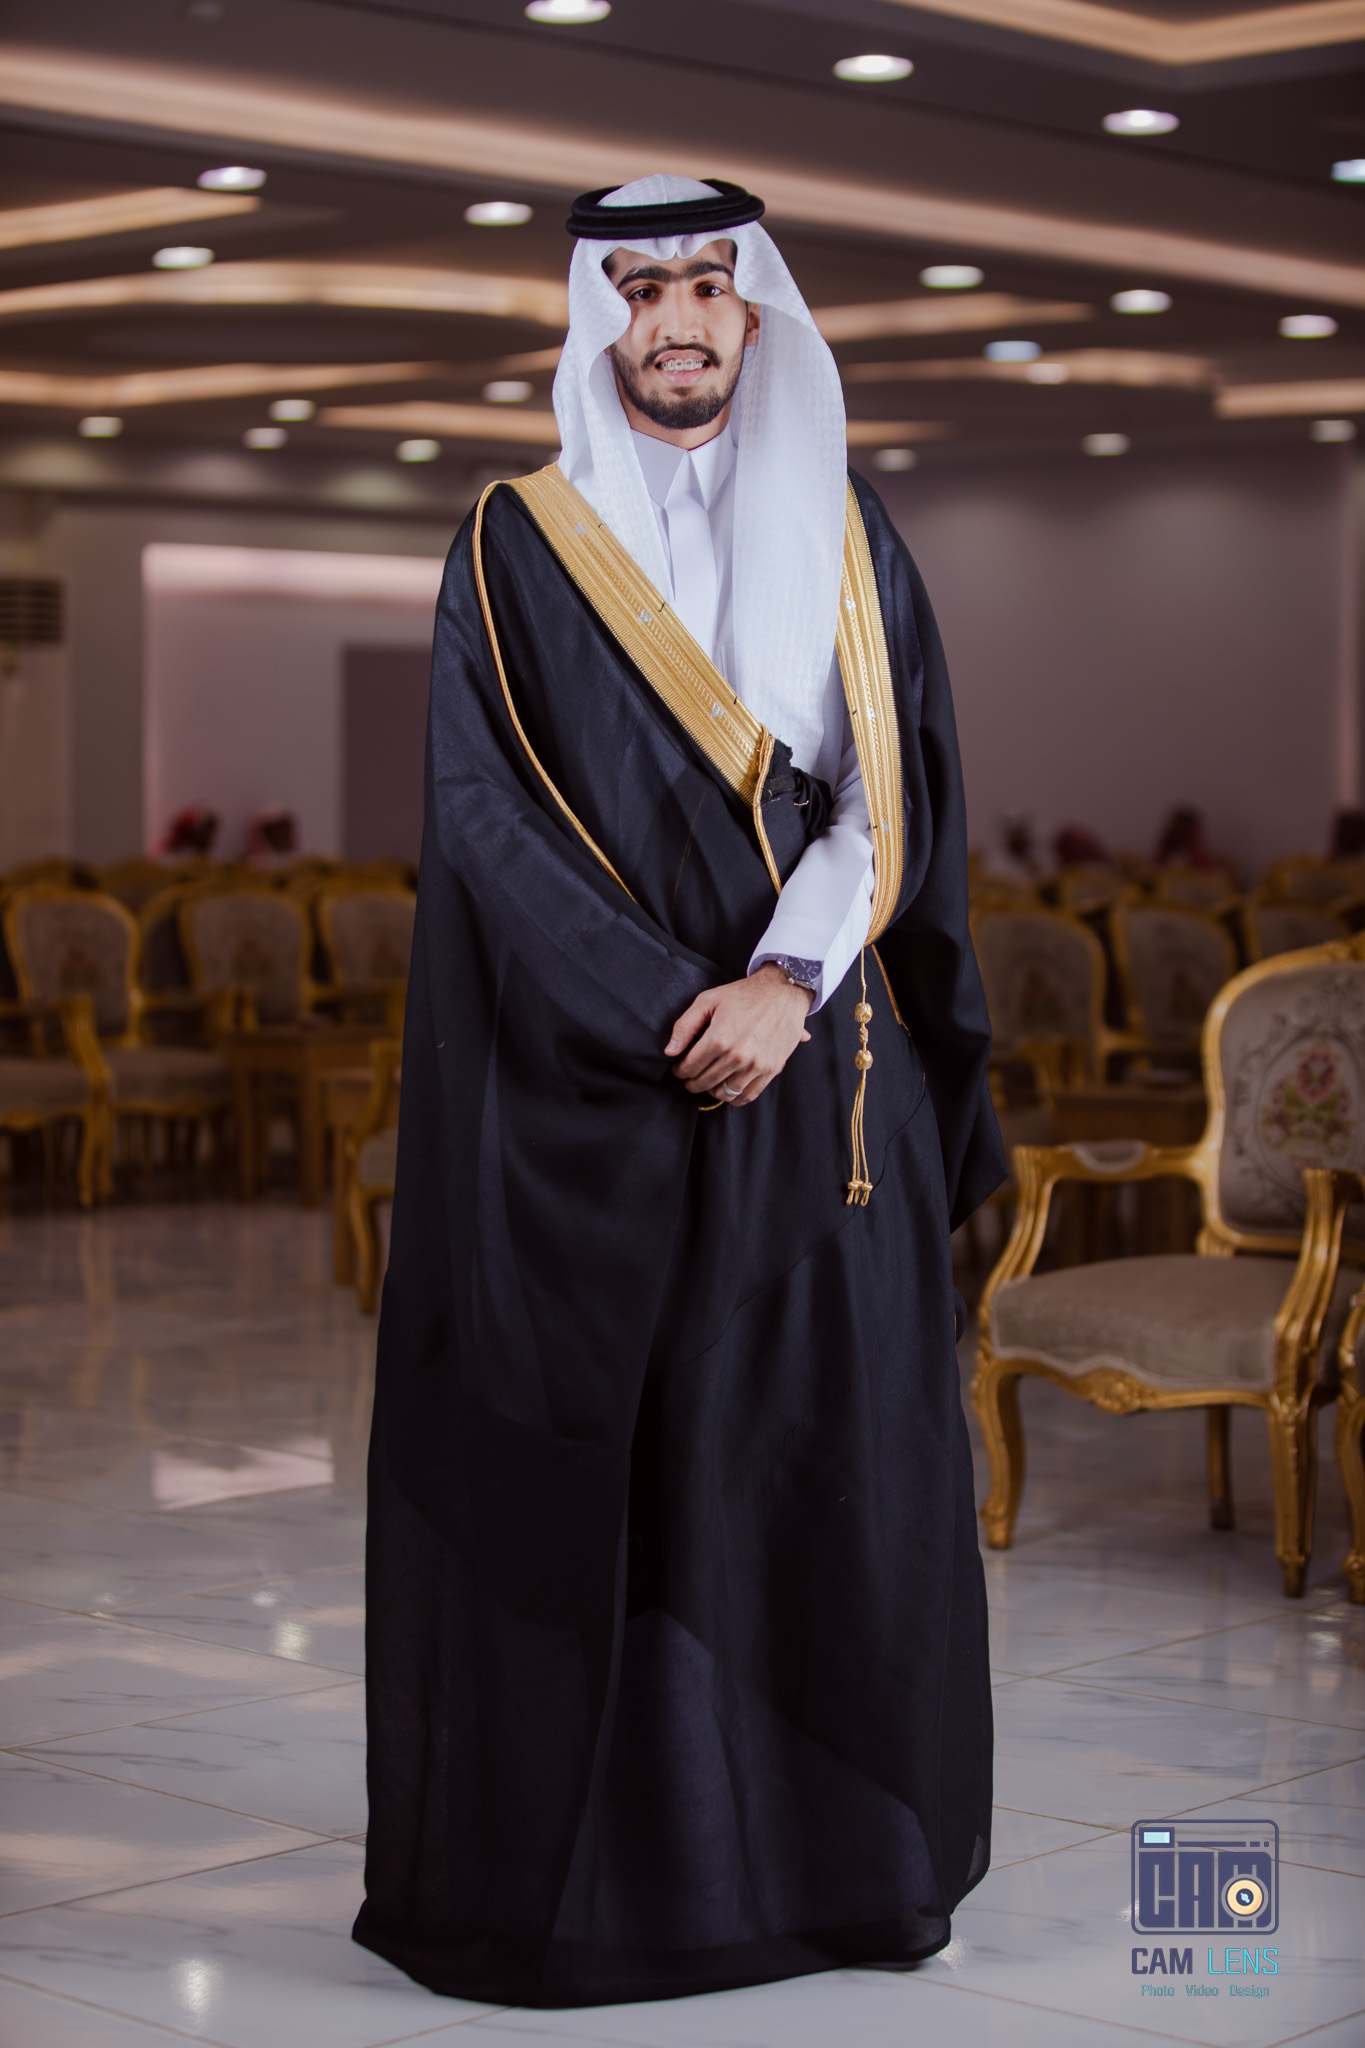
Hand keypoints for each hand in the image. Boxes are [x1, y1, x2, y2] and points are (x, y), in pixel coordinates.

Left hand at [665, 963, 812, 1105]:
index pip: (689, 1067)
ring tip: (708, 1081)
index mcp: (719, 1038)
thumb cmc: (744, 994)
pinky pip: (748, 1096)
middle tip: (689, 1077)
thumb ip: (685, 1026)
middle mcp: (737, 1056)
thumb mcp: (708, 1000)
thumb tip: (670, 1051)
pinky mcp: (771, 1069)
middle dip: (691, 1082)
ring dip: (711, 1090)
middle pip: (704, 1082)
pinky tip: (728, 1088)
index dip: (679, 1070)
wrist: (782, 992)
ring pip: (724, 1093)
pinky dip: (734, 1098)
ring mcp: (756, 1065)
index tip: (679, 1068)